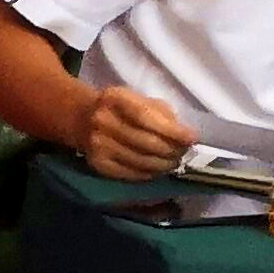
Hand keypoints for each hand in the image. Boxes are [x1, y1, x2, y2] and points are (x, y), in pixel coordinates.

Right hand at [75, 87, 190, 180]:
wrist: (81, 118)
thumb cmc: (121, 108)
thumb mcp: (139, 100)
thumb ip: (162, 114)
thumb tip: (185, 137)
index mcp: (114, 98)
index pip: (146, 117)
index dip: (172, 130)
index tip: (192, 138)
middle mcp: (102, 121)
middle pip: (146, 143)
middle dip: (172, 150)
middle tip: (184, 153)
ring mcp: (97, 144)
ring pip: (141, 161)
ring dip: (163, 165)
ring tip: (173, 162)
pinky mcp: (97, 163)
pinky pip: (130, 173)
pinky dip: (148, 174)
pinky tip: (156, 169)